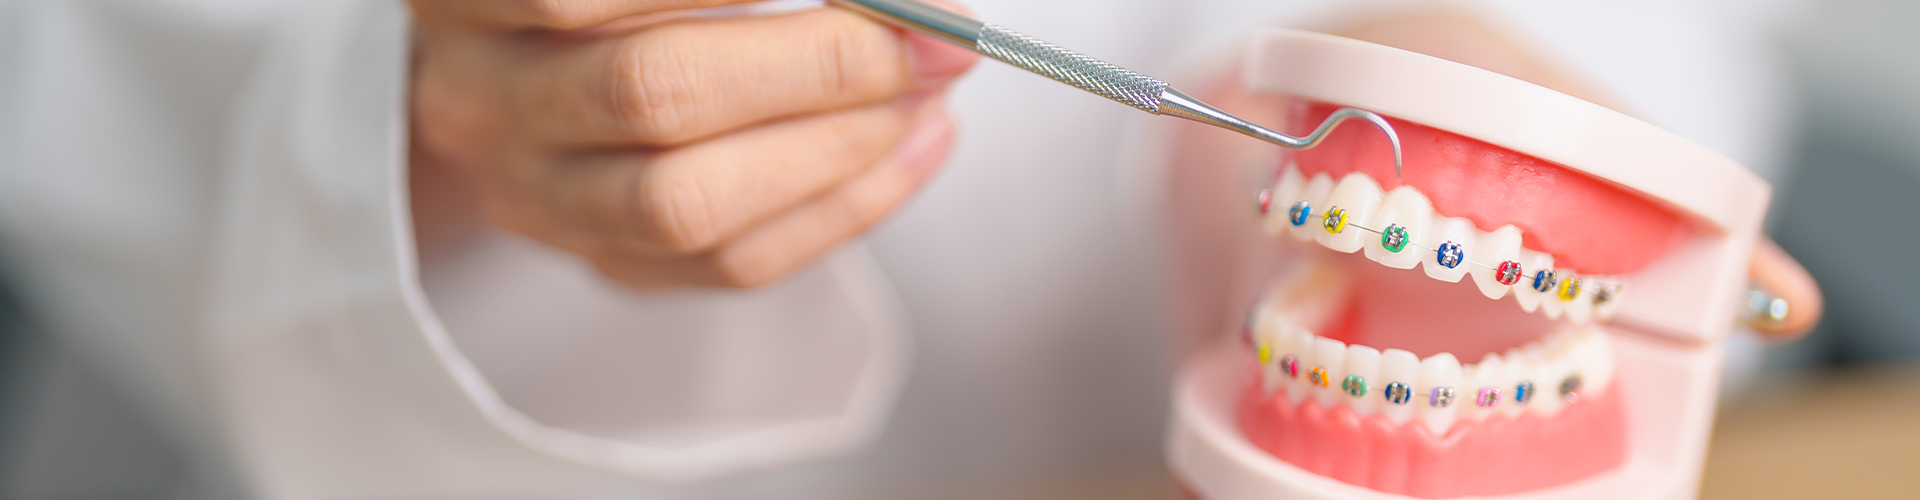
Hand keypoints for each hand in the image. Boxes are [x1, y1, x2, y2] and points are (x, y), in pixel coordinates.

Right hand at [407, 0, 975, 287]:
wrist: (516, 57)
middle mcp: (480, 96)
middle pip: (652, 93)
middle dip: (820, 65)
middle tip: (931, 40)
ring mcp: (529, 195)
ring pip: (684, 203)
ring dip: (837, 148)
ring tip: (926, 95)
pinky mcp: (597, 261)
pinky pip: (726, 266)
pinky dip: (841, 209)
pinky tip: (912, 149)